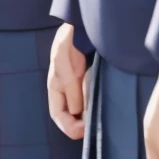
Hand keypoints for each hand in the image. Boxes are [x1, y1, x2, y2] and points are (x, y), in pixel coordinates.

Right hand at [48, 23, 89, 140]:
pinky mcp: (88, 83)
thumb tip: (76, 112)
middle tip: (94, 128)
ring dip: (87, 118)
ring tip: (99, 121)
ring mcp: (77, 87)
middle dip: (79, 126)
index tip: (84, 129)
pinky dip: (95, 108)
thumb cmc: (68, 44)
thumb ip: (70, 88)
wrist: (80, 29)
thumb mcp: (66, 66)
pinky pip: (90, 101)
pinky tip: (104, 108)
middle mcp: (65, 91)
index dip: (69, 126)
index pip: (58, 115)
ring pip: (80, 111)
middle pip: (69, 116)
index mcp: (55, 88)